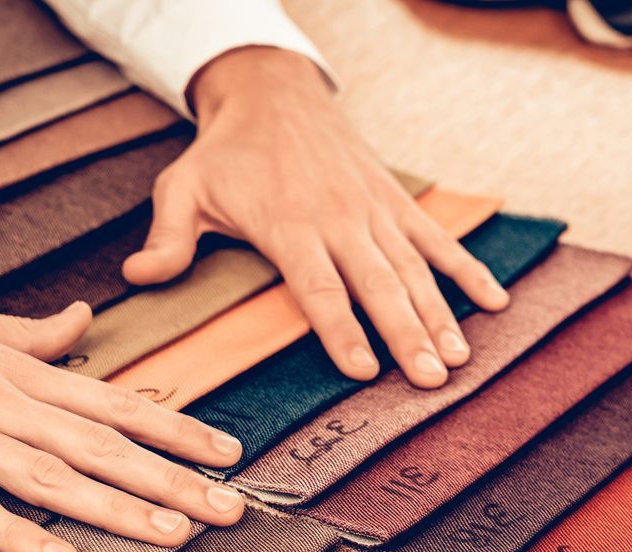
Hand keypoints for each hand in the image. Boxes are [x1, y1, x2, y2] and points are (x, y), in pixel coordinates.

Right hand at [0, 266, 245, 551]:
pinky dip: (16, 533)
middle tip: (227, 510)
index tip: (228, 452)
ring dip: (115, 509)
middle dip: (170, 480)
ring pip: (52, 478)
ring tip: (170, 536)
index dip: (178, 429)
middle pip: (102, 448)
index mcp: (20, 376)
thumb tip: (82, 318)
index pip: (117, 404)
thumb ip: (32, 335)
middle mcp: (2, 405)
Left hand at [125, 46, 509, 389]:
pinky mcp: (395, 202)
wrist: (274, 92)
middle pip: (378, 285)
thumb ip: (167, 239)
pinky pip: (437, 238)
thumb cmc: (226, 154)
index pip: (319, 286)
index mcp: (288, 224)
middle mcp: (339, 219)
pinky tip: (496, 301)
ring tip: (460, 359)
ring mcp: (373, 210)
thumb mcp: (184, 190)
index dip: (342, 329)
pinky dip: (468, 268)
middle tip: (432, 378)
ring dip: (440, 315)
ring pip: (413, 269)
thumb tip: (135, 279)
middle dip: (407, 334)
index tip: (364, 369)